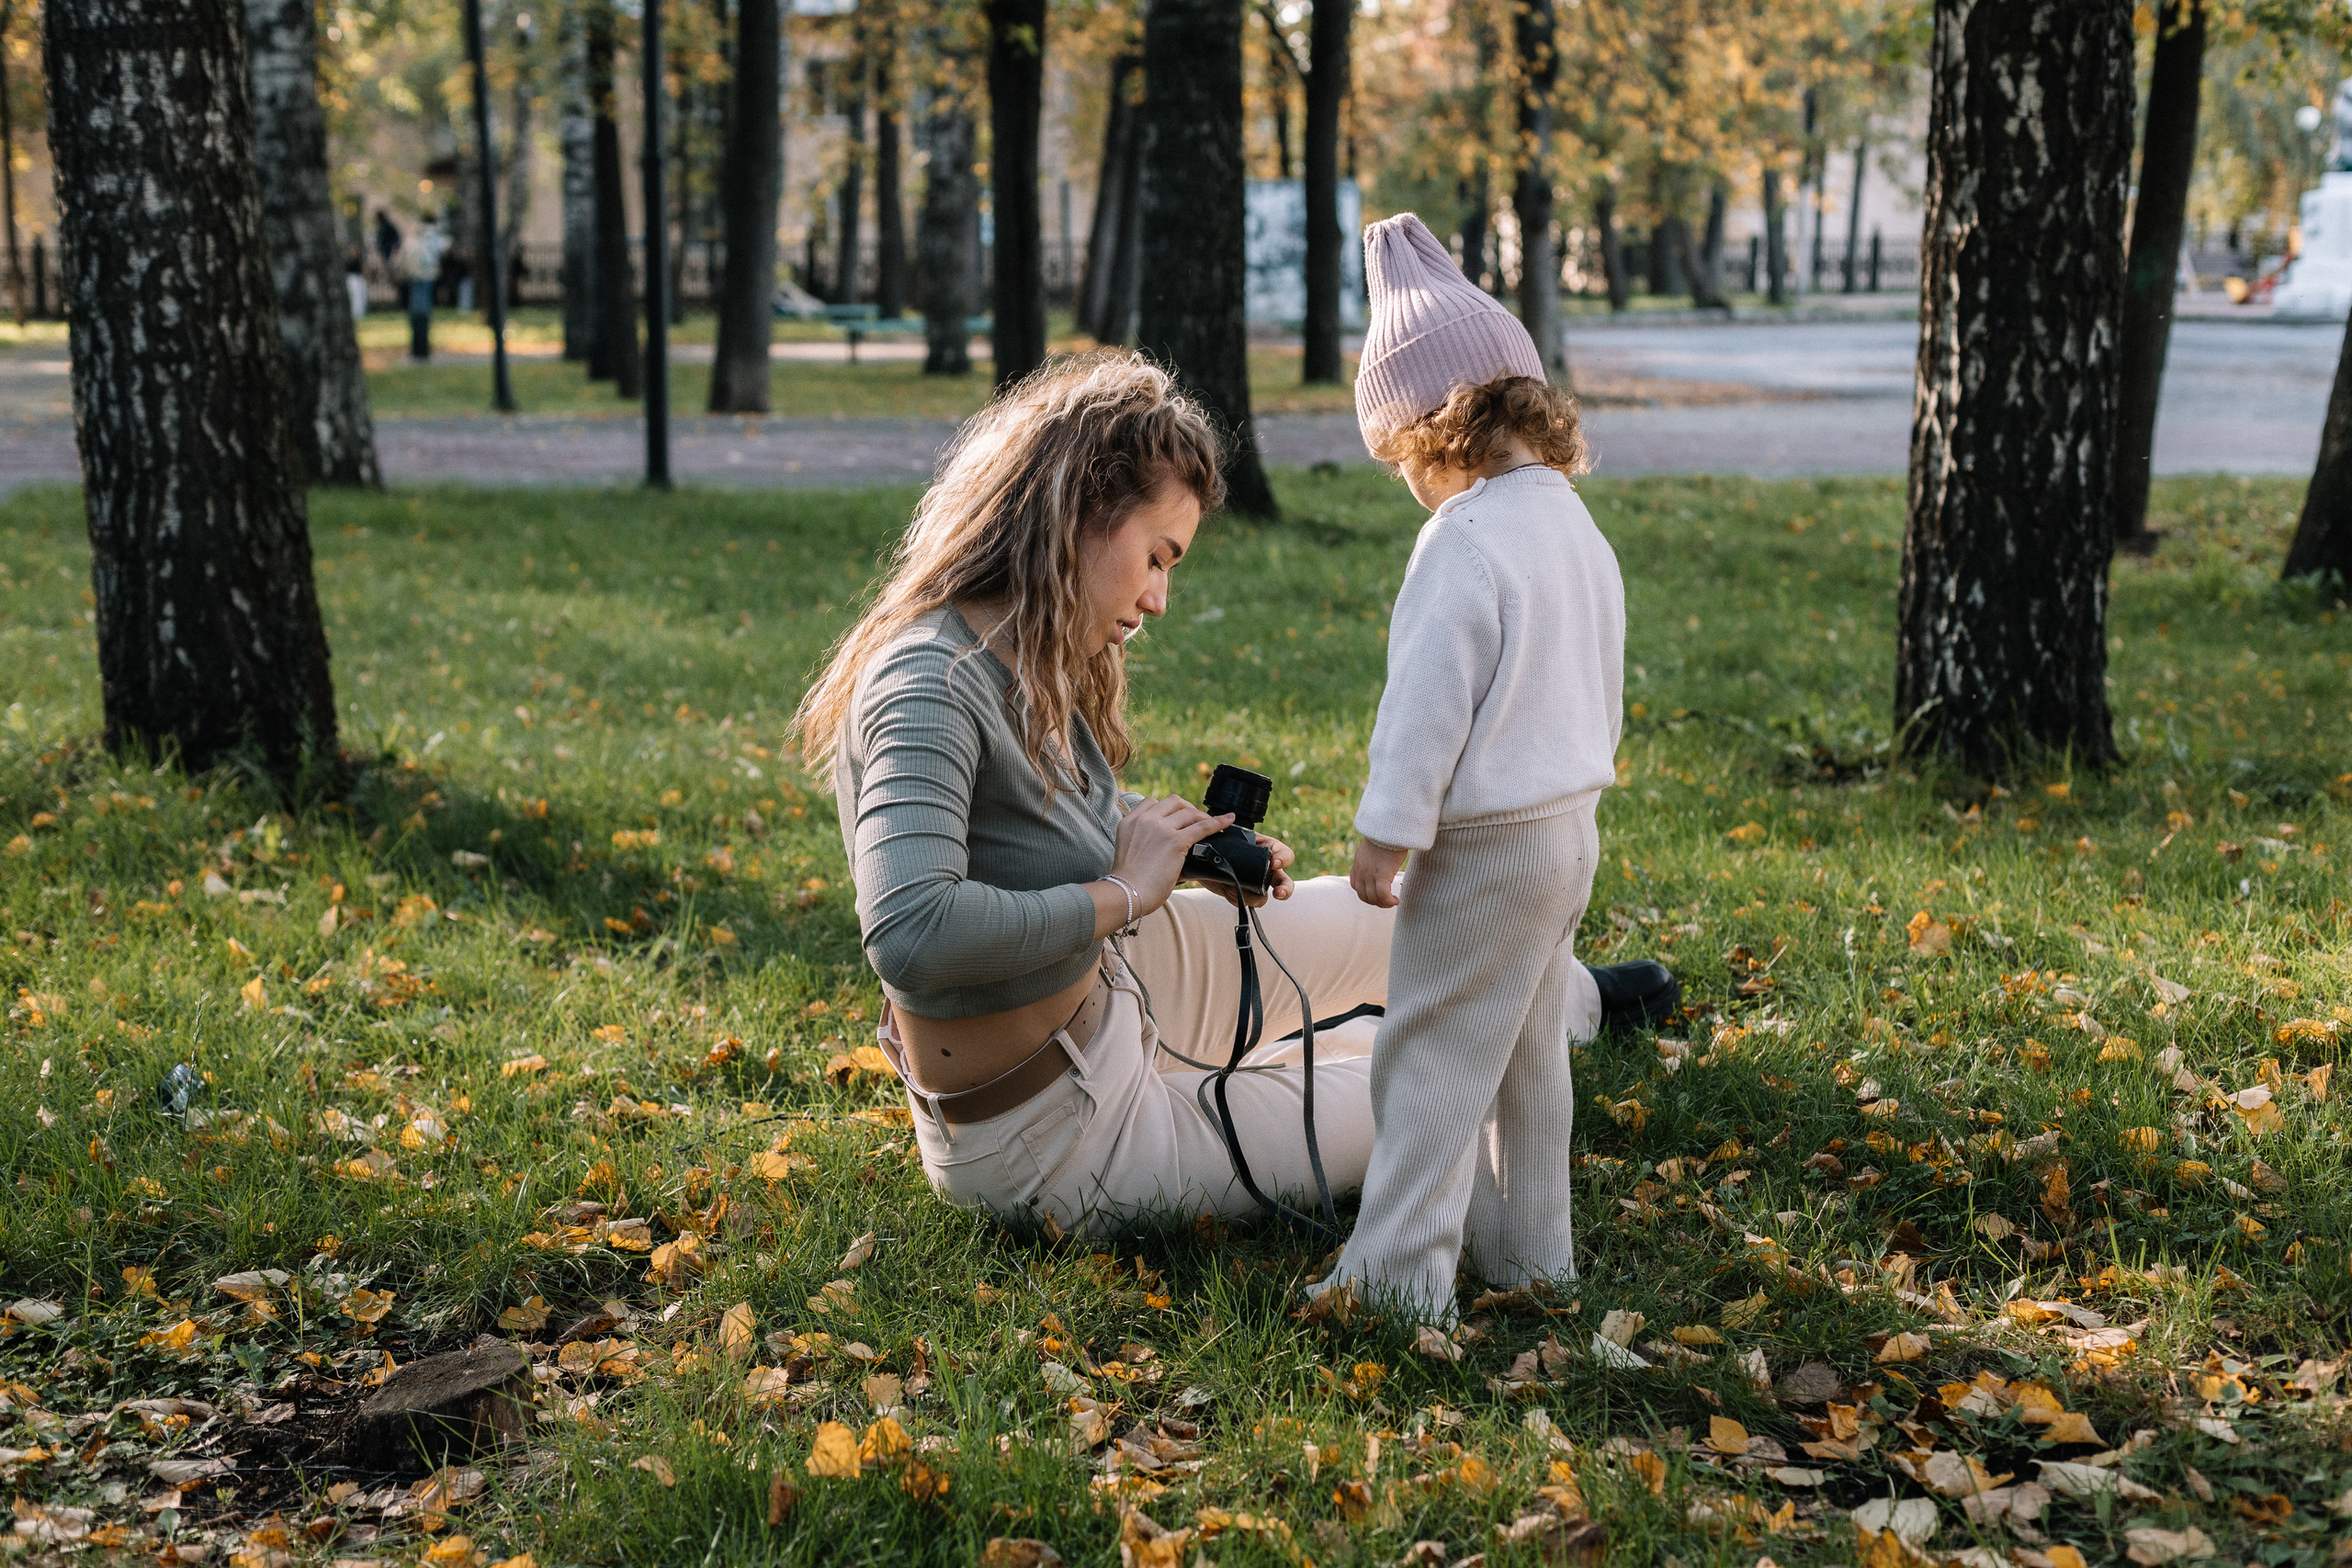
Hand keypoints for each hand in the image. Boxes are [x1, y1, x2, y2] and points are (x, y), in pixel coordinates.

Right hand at [1110, 795, 1233, 914]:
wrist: (1126, 893)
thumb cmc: (1127, 883)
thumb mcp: (1128, 851)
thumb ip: (1143, 841)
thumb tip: (1163, 847)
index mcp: (1130, 821)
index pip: (1151, 802)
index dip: (1168, 808)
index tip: (1177, 817)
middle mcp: (1145, 820)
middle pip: (1173, 801)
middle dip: (1188, 808)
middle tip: (1196, 820)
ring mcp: (1161, 828)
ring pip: (1189, 812)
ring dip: (1202, 817)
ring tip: (1212, 824)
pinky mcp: (1176, 841)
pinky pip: (1202, 826)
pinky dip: (1218, 822)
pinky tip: (1228, 821)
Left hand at [1205, 831, 1296, 909]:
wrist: (1205, 855)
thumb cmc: (1222, 839)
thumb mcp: (1229, 832)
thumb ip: (1232, 829)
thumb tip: (1228, 820)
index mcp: (1267, 849)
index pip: (1284, 853)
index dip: (1283, 859)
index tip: (1274, 863)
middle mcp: (1265, 868)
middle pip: (1284, 882)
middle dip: (1285, 889)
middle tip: (1279, 893)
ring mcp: (1254, 883)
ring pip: (1263, 897)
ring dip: (1251, 896)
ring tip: (1232, 887)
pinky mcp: (1242, 893)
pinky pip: (1245, 902)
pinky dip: (1235, 897)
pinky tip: (1226, 888)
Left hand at [1350, 837, 1407, 908]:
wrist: (1388, 827)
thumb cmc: (1385, 834)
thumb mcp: (1372, 847)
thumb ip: (1371, 856)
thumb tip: (1380, 858)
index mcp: (1358, 865)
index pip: (1355, 885)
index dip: (1366, 893)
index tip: (1377, 893)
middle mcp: (1361, 872)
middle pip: (1363, 896)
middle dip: (1375, 902)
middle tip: (1387, 901)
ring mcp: (1370, 874)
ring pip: (1372, 898)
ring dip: (1383, 903)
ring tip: (1392, 901)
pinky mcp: (1381, 875)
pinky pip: (1383, 895)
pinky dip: (1389, 901)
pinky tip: (1396, 900)